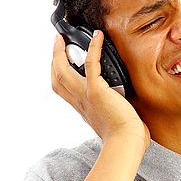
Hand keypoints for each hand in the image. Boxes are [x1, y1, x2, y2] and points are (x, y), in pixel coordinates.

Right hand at [51, 31, 150, 149]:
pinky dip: (94, 48)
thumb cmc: (126, 138)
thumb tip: (126, 108)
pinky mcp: (96, 91)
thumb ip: (114, 112)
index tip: (60, 62)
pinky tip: (97, 36)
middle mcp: (80, 102)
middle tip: (58, 43)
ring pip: (63, 70)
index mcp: (83, 109)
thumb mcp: (114, 122)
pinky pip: (92, 64)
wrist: (126, 143)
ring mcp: (86, 95)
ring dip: (61, 52)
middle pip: (57, 78)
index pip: (63, 89)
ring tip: (64, 38)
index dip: (58, 74)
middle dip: (54, 59)